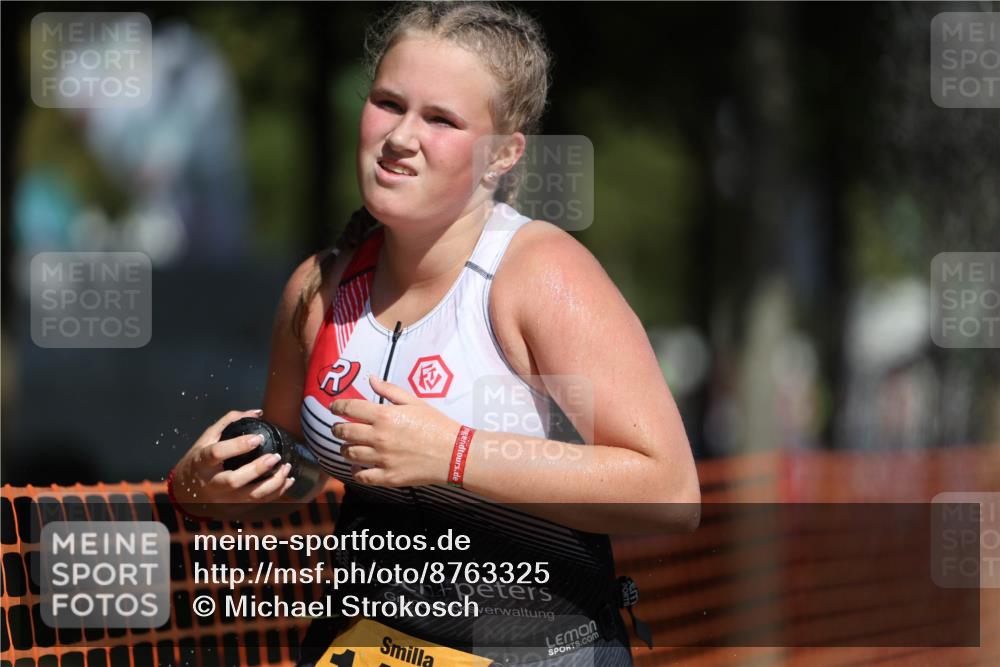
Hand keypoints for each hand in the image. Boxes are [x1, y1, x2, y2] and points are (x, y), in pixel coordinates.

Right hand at [172, 410, 295, 515]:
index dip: (237, 446)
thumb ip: (229, 422)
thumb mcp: (207, 438)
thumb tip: (257, 412)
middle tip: (275, 457)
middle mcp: (212, 483)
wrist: (187, 490)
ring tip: (286, 468)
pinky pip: (259, 502)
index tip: (258, 438)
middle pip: (234, 481)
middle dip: (257, 469)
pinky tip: (287, 480)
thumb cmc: (199, 460)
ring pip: (250, 496)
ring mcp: (224, 498)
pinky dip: (277, 492)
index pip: (217, 454)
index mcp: (202, 462)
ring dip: (273, 483)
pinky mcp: (235, 506)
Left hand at [330, 375, 460, 486]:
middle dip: (337, 429)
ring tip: (349, 446)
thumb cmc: (436, 424)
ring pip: (349, 454)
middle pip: (344, 432)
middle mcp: (379, 437)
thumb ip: (390, 391)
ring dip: (345, 449)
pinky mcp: (388, 477)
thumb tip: (371, 379)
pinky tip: (357, 467)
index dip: (337, 407)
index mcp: (385, 415)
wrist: (455, 453)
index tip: (334, 408)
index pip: (349, 408)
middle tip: (338, 428)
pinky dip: (354, 472)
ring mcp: (382, 459)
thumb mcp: (415, 402)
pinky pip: (361, 476)